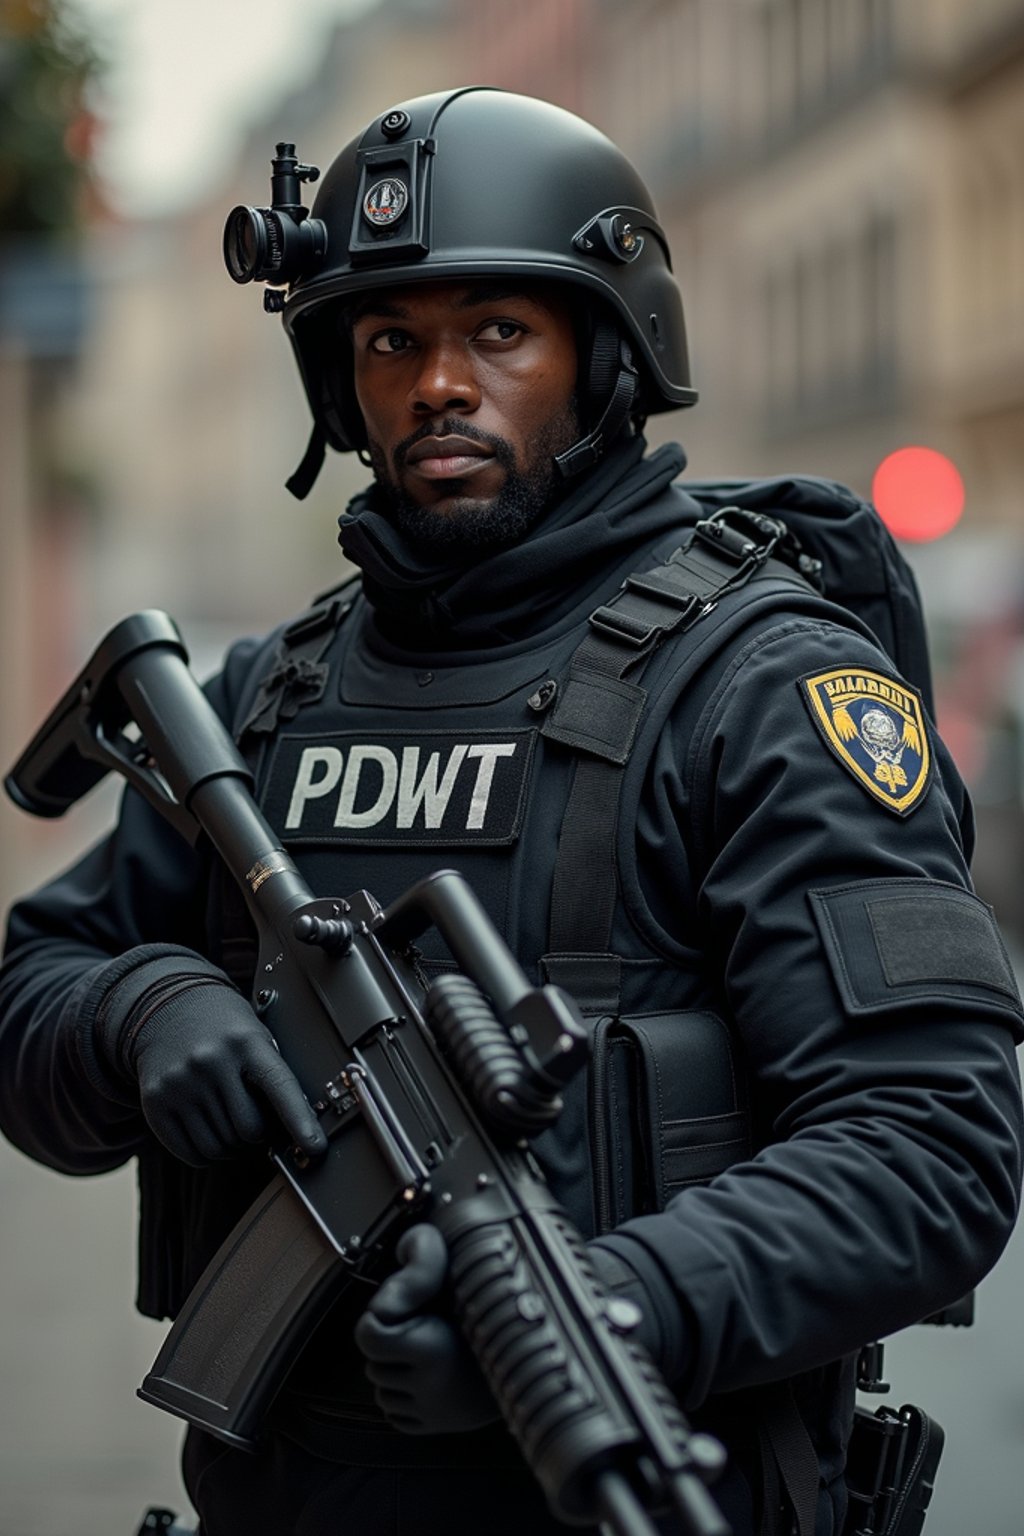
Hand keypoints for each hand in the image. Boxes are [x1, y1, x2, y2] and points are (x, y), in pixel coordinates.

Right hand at [110, 963, 326, 1166]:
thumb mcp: (254, 1036)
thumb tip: (293, 1131)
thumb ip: (272, 1076)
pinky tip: (210, 1133)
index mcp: (245, 1041)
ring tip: (230, 1122)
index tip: (316, 1147)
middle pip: (250, 1129)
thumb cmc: (222, 1028)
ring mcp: (180, 1083)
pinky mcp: (156, 1103)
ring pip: (221, 1147)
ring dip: (233, 1147)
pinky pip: (192, 1153)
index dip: (300, 1121)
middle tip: (255, 1120)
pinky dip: (208, 1155)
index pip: (279, 1087)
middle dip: (259, 1134)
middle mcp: (211, 1061)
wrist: (167, 1007)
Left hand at [354, 1224, 498, 1434]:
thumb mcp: (462, 1280)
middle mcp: (428, 1385)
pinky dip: (405, 1398)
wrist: (534, 1365)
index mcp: (430, 1348)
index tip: (398, 1314)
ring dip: (395, 1373)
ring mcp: (430, 1412)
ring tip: (427, 1354)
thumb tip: (406, 1248)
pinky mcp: (433, 1428)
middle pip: (373, 1363)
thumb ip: (427, 1262)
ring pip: (382, 1390)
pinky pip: (397, 1414)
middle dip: (388, 1347)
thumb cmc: (494, 1317)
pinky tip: (429, 1378)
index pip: (368, 1335)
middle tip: (420, 1330)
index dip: (377, 1319)